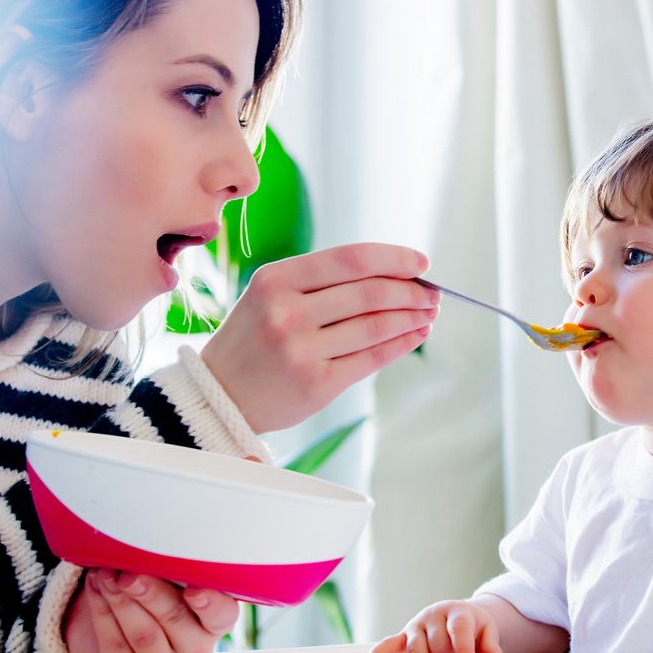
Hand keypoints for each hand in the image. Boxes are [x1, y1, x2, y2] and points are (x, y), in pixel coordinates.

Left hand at [64, 569, 238, 652]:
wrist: (114, 636)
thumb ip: (173, 573)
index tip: (193, 591)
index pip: (222, 614)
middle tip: (130, 575)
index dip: (209, 603)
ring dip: (121, 600)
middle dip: (150, 593)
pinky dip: (102, 611)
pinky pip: (114, 644)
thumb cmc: (152, 601)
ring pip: (143, 633)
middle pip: (175, 619)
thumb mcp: (171, 584)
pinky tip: (97, 589)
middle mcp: (195, 650)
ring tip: (106, 575)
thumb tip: (156, 550)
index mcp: (214, 623)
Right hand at [202, 243, 437, 433]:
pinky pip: (372, 358)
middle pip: (370, 293)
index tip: (421, 262)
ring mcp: (300, 351)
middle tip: (432, 294)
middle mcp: (286, 312)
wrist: (220, 394)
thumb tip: (398, 273)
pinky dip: (402, 344)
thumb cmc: (256, 337)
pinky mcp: (316, 384)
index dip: (395, 258)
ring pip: (376, 326)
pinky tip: (415, 335)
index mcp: (276, 279)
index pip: (351, 259)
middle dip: (412, 291)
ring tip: (428, 314)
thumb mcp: (272, 295)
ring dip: (412, 318)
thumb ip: (324, 282)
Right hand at [363, 600, 513, 652]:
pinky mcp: (403, 638)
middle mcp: (434, 617)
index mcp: (457, 612)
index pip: (459, 631)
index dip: (464, 651)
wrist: (458, 616)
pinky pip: (388, 644)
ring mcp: (417, 627)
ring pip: (416, 648)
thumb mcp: (488, 636)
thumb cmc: (472, 627)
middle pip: (438, 644)